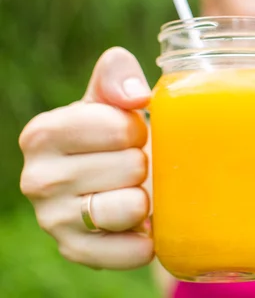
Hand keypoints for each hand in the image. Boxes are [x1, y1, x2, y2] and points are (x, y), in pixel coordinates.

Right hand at [19, 47, 153, 269]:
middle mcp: (37, 179)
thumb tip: (136, 96)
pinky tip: (140, 226)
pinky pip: (131, 251)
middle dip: (142, 163)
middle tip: (131, 165)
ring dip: (145, 198)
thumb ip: (118, 76)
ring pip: (132, 207)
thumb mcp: (112, 97)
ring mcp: (53, 220)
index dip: (137, 129)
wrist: (112, 182)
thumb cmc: (113, 134)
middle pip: (131, 166)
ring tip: (132, 190)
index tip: (130, 133)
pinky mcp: (77, 251)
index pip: (118, 127)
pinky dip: (145, 239)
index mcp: (43, 133)